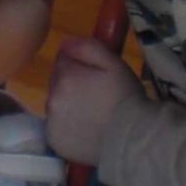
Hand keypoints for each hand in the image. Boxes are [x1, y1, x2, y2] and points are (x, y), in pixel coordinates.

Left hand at [44, 37, 140, 165]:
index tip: (96, 76)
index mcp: (65, 76)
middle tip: (96, 95)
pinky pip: (57, 127)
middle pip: (57, 82)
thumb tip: (64, 43)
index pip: (63, 60)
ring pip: (56, 104)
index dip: (80, 66)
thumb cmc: (125, 97)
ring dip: (68, 105)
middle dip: (72, 84)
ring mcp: (52, 122)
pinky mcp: (55, 141)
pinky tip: (85, 129)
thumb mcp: (113, 63)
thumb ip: (86, 47)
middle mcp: (52, 98)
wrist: (133, 139)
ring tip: (92, 114)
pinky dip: (67, 126)